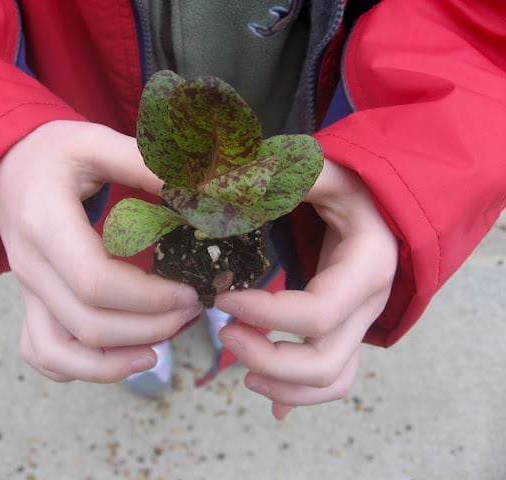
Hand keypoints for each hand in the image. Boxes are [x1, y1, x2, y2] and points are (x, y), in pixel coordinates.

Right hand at [0, 120, 200, 382]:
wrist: (6, 166)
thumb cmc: (54, 153)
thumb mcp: (96, 142)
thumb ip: (144, 163)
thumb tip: (202, 190)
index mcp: (45, 223)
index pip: (95, 281)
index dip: (149, 297)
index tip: (190, 291)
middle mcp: (30, 266)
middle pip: (87, 323)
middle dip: (149, 327)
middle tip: (192, 310)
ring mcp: (27, 290)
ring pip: (60, 351)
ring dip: (116, 361)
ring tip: (161, 348)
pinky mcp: (31, 302)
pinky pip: (43, 352)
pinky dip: (81, 368)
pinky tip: (120, 358)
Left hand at [214, 159, 397, 418]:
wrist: (383, 209)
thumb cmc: (354, 188)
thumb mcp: (329, 173)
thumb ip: (291, 176)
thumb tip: (233, 185)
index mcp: (367, 267)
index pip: (318, 312)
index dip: (266, 315)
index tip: (223, 299)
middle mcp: (368, 305)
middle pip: (324, 361)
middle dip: (268, 358)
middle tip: (224, 334)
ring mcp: (361, 325)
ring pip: (332, 380)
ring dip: (282, 384)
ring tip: (240, 368)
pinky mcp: (347, 332)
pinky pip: (333, 376)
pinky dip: (300, 394)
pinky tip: (271, 401)